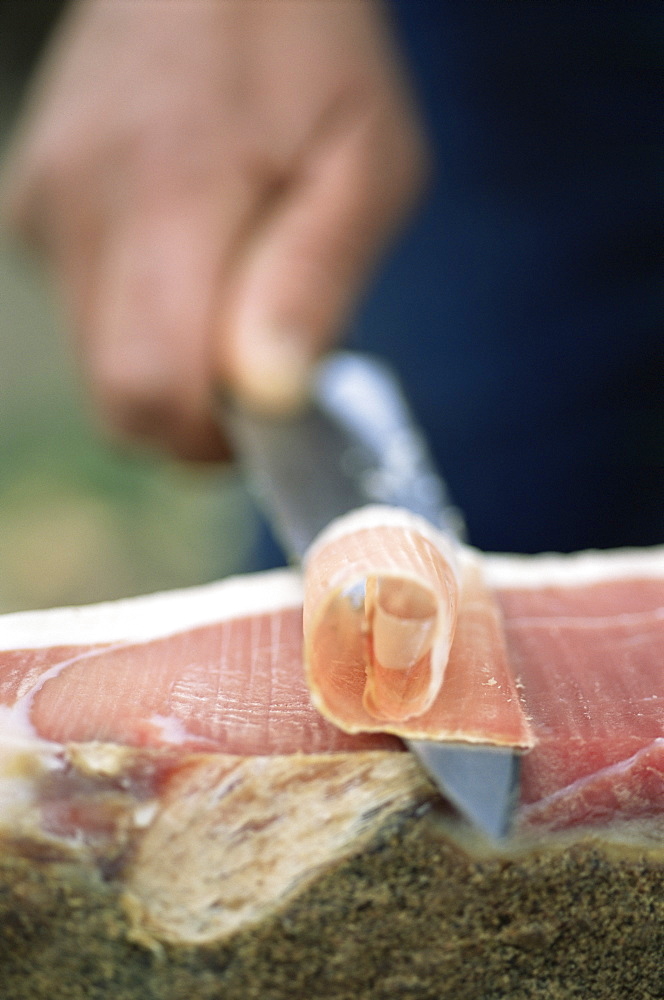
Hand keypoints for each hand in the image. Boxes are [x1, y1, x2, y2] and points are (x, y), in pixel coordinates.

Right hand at [2, 0, 427, 459]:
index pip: (150, 389)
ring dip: (175, 362)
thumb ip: (314, 281)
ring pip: (101, 361)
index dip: (210, 438)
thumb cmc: (312, 53)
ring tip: (232, 284)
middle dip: (195, 417)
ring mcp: (46, 207)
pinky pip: (89, 310)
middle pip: (118, 396)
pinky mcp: (34, 204)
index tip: (272, 417)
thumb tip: (265, 397)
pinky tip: (187, 249)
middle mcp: (81, 210)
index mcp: (171, 197)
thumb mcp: (367, 162)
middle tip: (264, 367)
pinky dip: (145, 315)